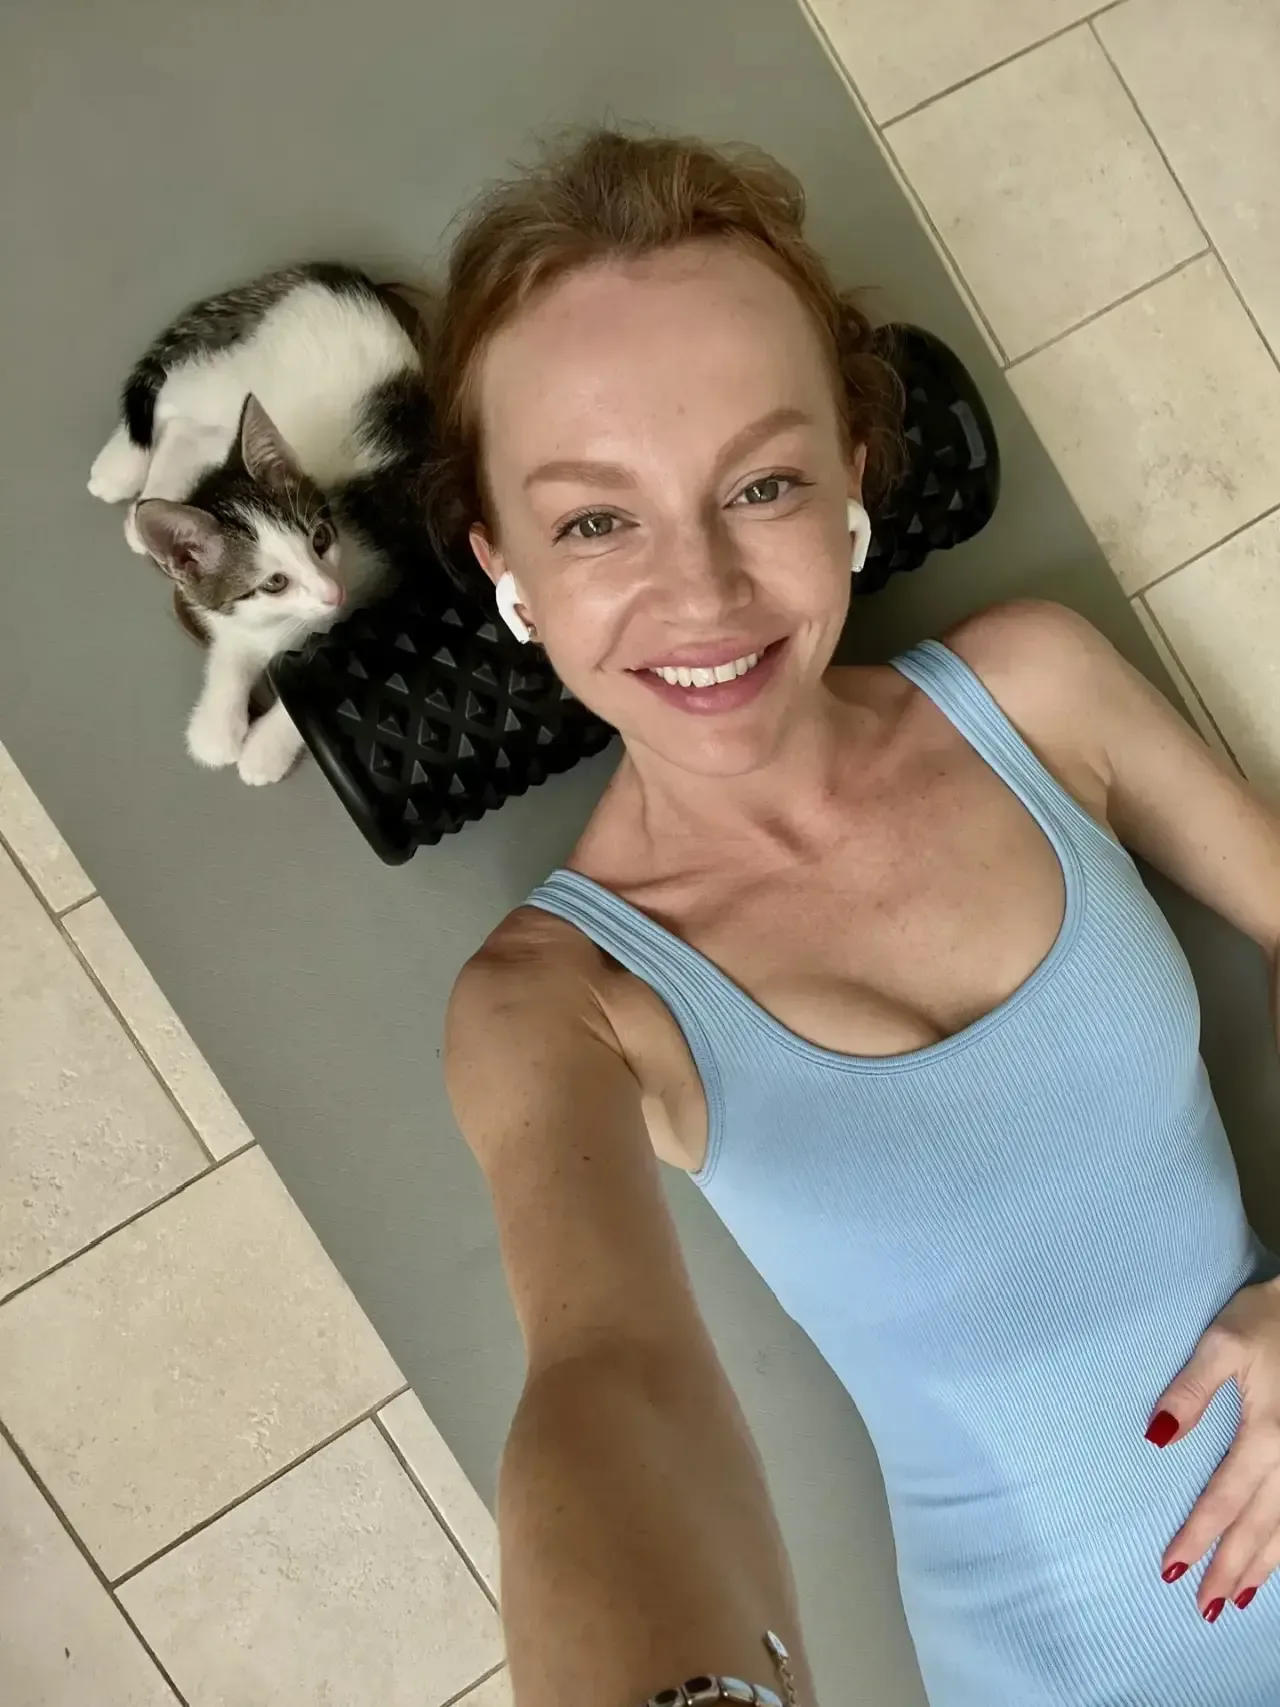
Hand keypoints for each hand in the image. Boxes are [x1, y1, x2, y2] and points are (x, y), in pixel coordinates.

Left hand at [1147, 1278, 1279, 1620]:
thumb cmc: (1272, 1318)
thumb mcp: (1224, 1340)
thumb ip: (1190, 1388)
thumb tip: (1155, 1436)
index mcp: (1268, 1434)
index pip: (1224, 1499)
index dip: (1198, 1536)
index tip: (1172, 1569)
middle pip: (1260, 1527)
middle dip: (1230, 1568)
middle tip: (1204, 1607)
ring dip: (1264, 1566)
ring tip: (1237, 1600)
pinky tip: (1277, 1562)